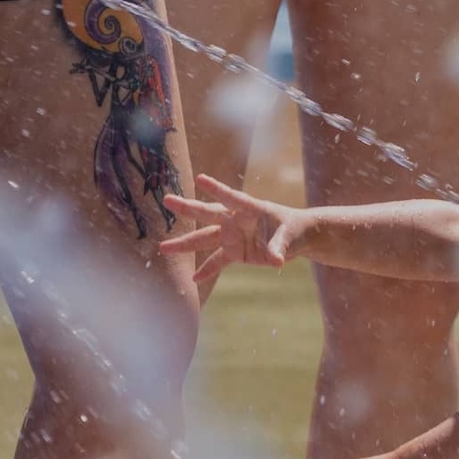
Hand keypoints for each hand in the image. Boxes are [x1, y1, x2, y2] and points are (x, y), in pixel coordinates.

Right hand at [159, 174, 306, 282]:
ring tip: (163, 248)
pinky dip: (207, 270)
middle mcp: (236, 220)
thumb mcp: (289, 236)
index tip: (200, 179)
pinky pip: (217, 261)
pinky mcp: (234, 252)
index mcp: (250, 208)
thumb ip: (278, 246)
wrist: (295, 239)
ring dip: (185, 244)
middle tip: (167, 200)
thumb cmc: (293, 229)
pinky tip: (193, 279)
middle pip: (209, 213)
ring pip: (205, 239)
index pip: (231, 197)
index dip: (217, 188)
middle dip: (188, 207)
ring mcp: (232, 236)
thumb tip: (276, 260)